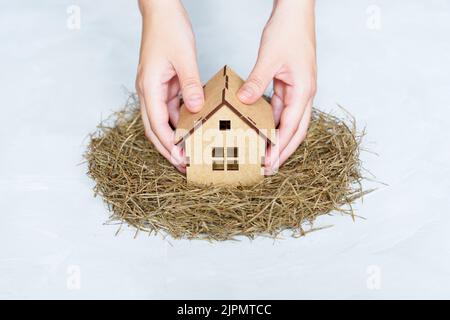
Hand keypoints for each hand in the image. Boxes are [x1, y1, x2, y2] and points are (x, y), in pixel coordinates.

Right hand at [136, 0, 203, 172]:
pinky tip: (193, 130)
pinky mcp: (164, 85)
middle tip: (183, 166)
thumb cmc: (168, 30)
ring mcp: (155, 89)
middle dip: (167, 149)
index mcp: (148, 87)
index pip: (156, 124)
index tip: (180, 160)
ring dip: (174, 138)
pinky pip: (171, 108)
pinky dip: (180, 121)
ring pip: (163, 121)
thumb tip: (196, 108)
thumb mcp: (184, 58)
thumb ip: (191, 85)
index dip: (168, 145)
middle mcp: (148, 91)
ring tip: (189, 153)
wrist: (161, 12)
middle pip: (154, 128)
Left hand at [237, 0, 316, 173]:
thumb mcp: (269, 57)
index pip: (292, 126)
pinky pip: (281, 109)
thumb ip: (257, 81)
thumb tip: (244, 102)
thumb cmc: (289, 30)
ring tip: (263, 155)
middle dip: (283, 151)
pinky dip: (272, 122)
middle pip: (296, 131)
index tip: (268, 162)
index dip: (280, 146)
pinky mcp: (290, 85)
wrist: (296, 12)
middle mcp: (304, 93)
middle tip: (268, 168)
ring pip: (289, 122)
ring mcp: (298, 90)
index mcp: (304, 90)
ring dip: (278, 139)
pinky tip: (260, 131)